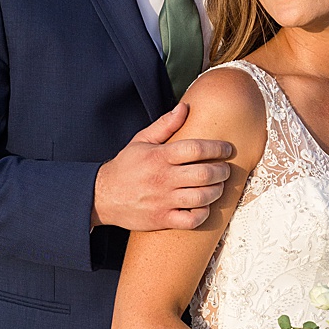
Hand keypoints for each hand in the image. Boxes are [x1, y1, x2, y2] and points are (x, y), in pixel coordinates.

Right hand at [92, 102, 234, 231]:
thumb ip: (165, 125)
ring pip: (202, 198)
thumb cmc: (125, 167)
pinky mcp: (161, 219)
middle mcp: (162, 178)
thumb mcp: (141, 141)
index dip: (217, 148)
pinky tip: (203, 206)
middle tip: (225, 170)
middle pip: (205, 174)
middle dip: (222, 171)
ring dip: (216, 192)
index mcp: (159, 156)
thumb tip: (185, 107)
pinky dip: (203, 214)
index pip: (196, 149)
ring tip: (217, 187)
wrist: (100, 196)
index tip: (227, 149)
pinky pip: (191, 220)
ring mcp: (162, 201)